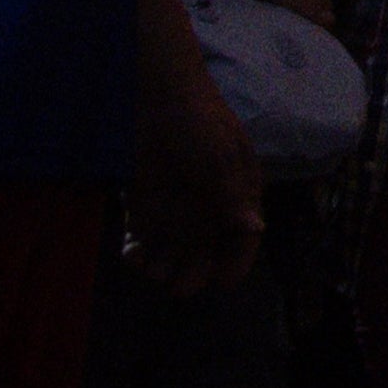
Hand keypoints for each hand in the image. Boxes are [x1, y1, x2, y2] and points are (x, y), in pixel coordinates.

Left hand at [130, 83, 262, 296]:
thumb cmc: (202, 125)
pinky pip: (142, 242)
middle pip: (205, 255)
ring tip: (151, 270)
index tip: (224, 281)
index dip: (236, 263)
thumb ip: (232, 196)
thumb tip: (254, 228)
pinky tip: (133, 255)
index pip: (243, 241)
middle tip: (181, 286)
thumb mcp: (222, 158)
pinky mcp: (146, 210)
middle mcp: (208, 213)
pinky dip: (136, 254)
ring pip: (172, 255)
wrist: (163, 101)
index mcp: (237, 200)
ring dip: (163, 269)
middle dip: (194, 274)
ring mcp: (176, 213)